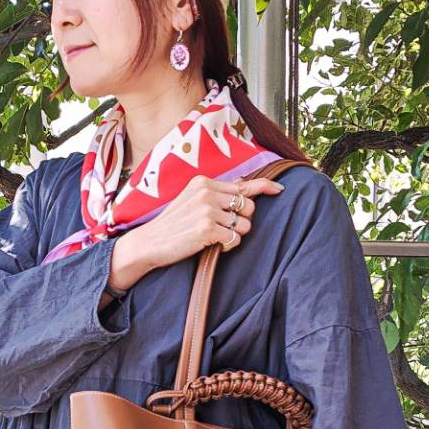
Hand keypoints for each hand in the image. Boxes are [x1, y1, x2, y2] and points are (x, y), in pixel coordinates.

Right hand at [127, 174, 285, 270]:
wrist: (149, 242)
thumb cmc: (172, 224)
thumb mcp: (191, 199)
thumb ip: (216, 193)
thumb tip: (243, 184)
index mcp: (204, 182)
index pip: (242, 184)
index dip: (265, 186)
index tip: (279, 189)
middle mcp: (207, 193)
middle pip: (248, 205)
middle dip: (243, 219)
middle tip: (226, 228)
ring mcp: (207, 211)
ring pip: (244, 224)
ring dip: (236, 234)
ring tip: (216, 237)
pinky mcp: (207, 229)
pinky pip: (235, 238)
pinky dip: (229, 246)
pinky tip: (214, 246)